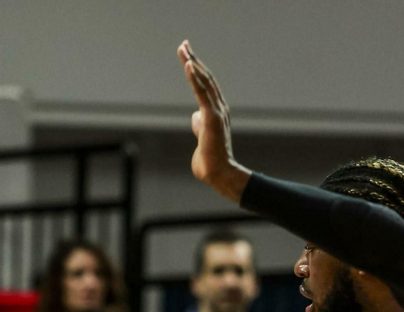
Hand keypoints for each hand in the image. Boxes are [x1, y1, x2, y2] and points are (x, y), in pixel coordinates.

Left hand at [177, 41, 250, 200]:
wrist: (219, 174)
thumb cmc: (210, 161)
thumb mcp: (202, 137)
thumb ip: (200, 125)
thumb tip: (195, 117)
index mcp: (217, 112)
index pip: (206, 85)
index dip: (197, 69)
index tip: (188, 55)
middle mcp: (220, 107)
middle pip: (205, 78)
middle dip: (193, 60)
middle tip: (183, 44)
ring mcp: (217, 111)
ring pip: (204, 81)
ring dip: (193, 63)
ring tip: (183, 48)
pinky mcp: (212, 117)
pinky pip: (201, 92)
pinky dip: (194, 77)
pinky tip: (188, 64)